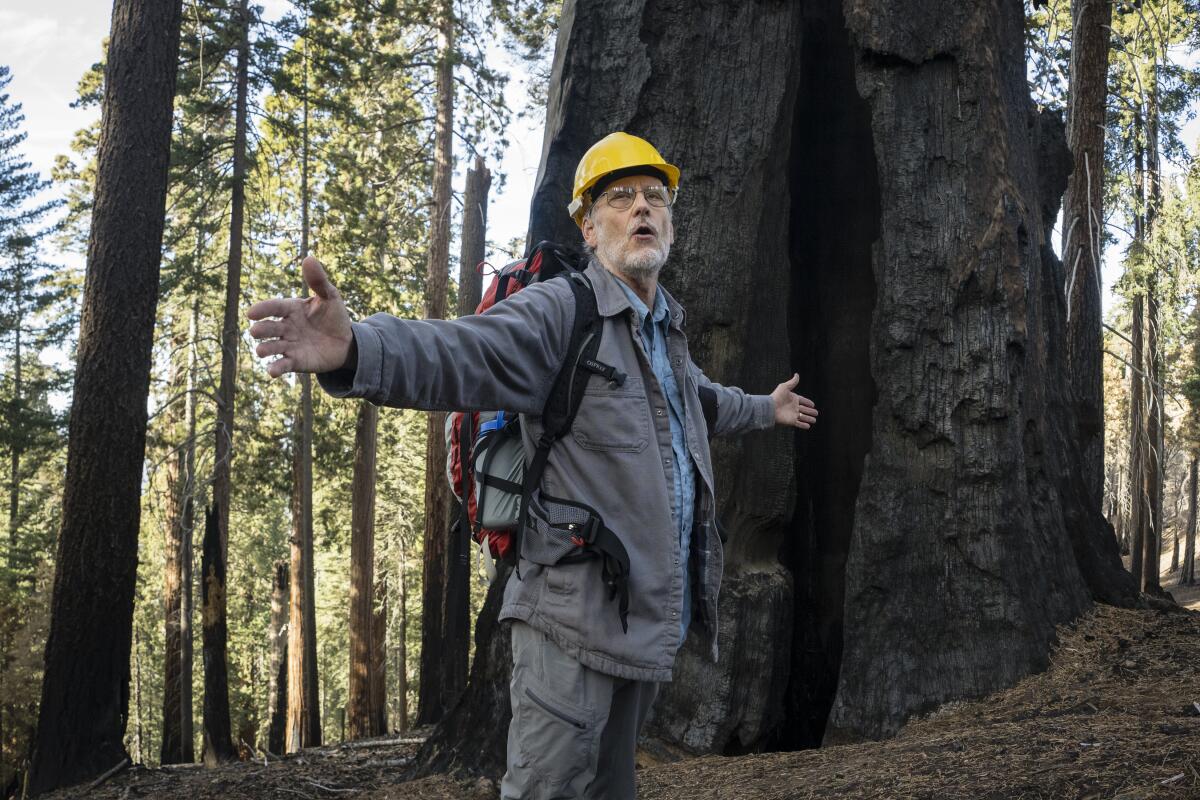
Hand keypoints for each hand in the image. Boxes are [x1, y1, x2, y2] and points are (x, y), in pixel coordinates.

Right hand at [247, 256, 353, 377]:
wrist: (346, 342)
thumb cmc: (334, 316)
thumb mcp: (330, 297)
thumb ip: (318, 281)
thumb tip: (309, 258)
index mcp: (291, 309)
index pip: (274, 307)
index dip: (263, 310)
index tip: (251, 313)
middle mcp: (286, 327)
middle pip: (269, 328)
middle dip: (262, 330)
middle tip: (255, 331)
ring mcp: (289, 345)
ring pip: (272, 347)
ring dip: (265, 349)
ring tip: (261, 351)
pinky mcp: (296, 362)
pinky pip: (283, 364)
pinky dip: (276, 368)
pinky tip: (272, 371)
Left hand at [771, 374, 817, 428]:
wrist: (770, 408)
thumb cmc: (776, 396)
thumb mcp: (785, 387)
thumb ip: (792, 382)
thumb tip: (797, 374)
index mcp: (793, 399)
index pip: (803, 401)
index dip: (808, 402)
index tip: (813, 404)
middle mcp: (794, 407)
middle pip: (804, 409)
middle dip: (810, 411)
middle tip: (816, 413)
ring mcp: (793, 414)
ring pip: (803, 417)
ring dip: (809, 419)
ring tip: (814, 420)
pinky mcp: (791, 421)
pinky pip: (799, 424)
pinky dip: (803, 425)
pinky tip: (808, 426)